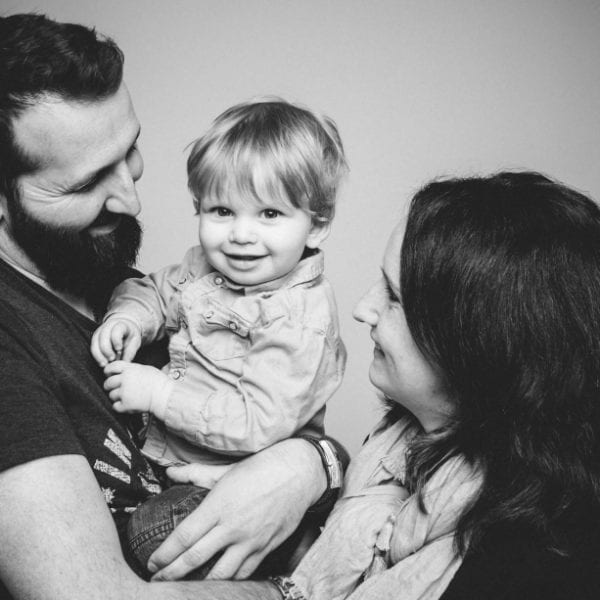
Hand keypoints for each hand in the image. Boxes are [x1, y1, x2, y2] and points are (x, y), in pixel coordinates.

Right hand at [91, 317, 141, 366]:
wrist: (123, 328)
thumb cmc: (130, 335)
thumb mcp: (135, 341)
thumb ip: (130, 351)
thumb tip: (125, 362)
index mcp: (121, 325)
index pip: (116, 330)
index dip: (116, 340)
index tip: (119, 349)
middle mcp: (108, 326)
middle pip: (103, 336)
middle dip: (106, 349)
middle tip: (112, 359)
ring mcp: (100, 331)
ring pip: (95, 342)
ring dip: (99, 355)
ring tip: (105, 364)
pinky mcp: (95, 338)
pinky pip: (93, 347)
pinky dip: (96, 356)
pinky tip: (101, 363)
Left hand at [103, 361, 172, 417]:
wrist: (165, 395)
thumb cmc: (159, 382)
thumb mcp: (145, 369)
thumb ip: (132, 369)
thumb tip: (123, 371)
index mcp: (129, 369)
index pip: (110, 367)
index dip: (108, 372)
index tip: (109, 375)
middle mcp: (125, 379)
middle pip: (108, 383)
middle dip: (109, 387)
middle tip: (116, 389)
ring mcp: (124, 392)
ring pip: (111, 395)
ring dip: (116, 397)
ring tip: (127, 397)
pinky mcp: (126, 404)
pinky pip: (115, 406)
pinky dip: (120, 407)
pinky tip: (128, 404)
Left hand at [147, 438, 326, 580]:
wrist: (299, 473)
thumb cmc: (261, 467)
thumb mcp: (226, 469)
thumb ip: (195, 473)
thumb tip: (169, 472)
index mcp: (219, 505)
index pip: (184, 537)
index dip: (164, 555)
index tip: (151, 563)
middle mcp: (232, 526)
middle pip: (195, 559)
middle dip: (171, 575)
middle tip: (156, 582)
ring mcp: (250, 540)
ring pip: (219, 575)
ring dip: (199, 585)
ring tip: (185, 589)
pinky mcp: (266, 547)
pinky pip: (244, 573)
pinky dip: (228, 582)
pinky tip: (218, 583)